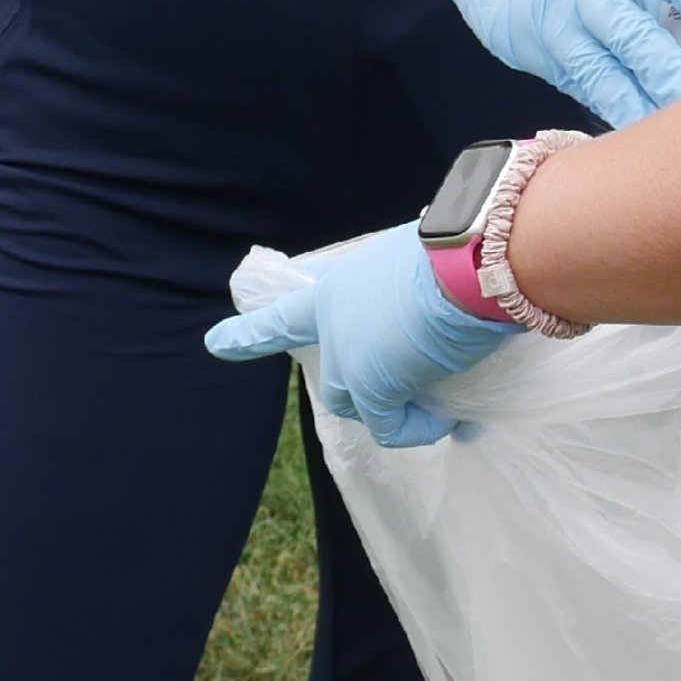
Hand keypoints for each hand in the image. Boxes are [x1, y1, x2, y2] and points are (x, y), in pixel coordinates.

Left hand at [206, 224, 508, 447]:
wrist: (466, 263)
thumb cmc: (452, 251)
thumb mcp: (416, 263)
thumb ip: (407, 291)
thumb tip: (442, 312)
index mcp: (338, 288)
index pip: (285, 313)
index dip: (251, 331)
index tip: (213, 342)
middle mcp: (333, 325)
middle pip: (333, 376)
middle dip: (368, 392)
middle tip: (413, 396)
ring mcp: (347, 359)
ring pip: (354, 404)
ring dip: (395, 409)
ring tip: (438, 404)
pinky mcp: (372, 389)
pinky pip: (390, 428)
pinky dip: (419, 430)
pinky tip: (449, 421)